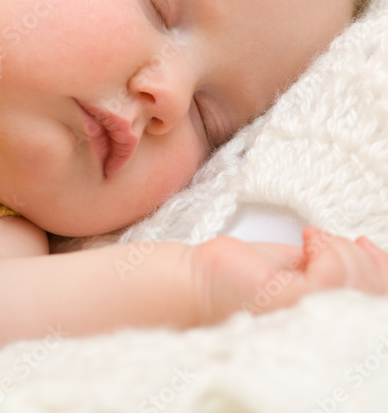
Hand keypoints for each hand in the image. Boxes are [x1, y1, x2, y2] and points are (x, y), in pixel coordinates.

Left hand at [192, 227, 387, 322]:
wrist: (200, 279)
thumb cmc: (244, 274)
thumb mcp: (301, 267)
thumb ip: (333, 268)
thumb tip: (365, 253)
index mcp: (322, 321)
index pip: (375, 301)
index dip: (381, 271)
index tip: (363, 245)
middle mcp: (318, 329)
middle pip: (372, 293)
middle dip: (358, 258)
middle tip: (325, 242)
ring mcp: (304, 318)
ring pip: (354, 282)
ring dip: (339, 250)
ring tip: (314, 242)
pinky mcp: (288, 303)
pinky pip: (328, 277)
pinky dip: (325, 249)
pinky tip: (307, 241)